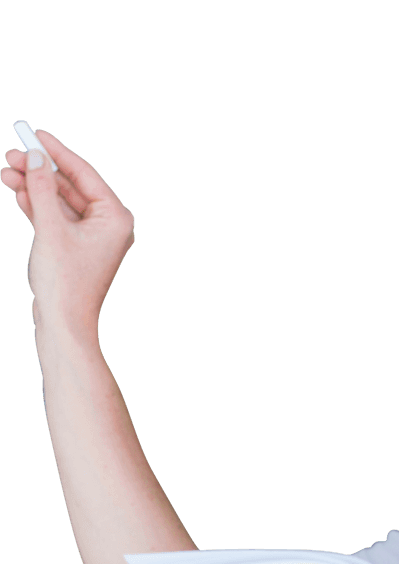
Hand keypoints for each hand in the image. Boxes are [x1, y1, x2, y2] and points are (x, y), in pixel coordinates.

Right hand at [1, 130, 134, 335]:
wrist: (63, 323)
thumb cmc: (65, 282)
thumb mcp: (50, 228)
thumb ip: (42, 190)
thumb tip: (35, 158)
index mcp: (116, 218)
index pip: (85, 174)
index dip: (58, 152)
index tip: (35, 133)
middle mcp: (110, 226)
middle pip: (71, 186)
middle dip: (40, 170)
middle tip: (11, 153)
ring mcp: (93, 238)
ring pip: (60, 202)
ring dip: (34, 187)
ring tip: (5, 171)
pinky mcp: (76, 248)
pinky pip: (57, 218)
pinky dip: (37, 206)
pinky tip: (17, 192)